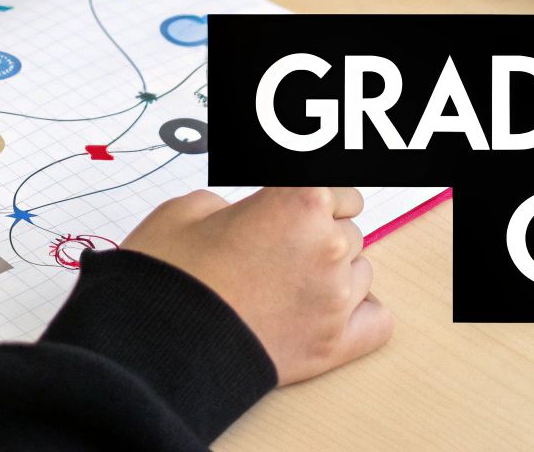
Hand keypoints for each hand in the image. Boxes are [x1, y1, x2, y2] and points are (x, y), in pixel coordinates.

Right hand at [122, 186, 390, 385]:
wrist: (157, 345)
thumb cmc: (169, 275)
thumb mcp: (190, 208)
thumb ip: (236, 203)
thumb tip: (250, 216)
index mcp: (300, 201)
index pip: (334, 188)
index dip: (308, 199)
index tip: (290, 211)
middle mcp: (329, 246)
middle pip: (347, 231)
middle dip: (316, 238)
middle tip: (275, 253)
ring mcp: (335, 299)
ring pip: (361, 272)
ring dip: (334, 273)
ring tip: (289, 285)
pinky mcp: (333, 346)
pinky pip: (377, 321)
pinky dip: (358, 313)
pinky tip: (329, 310)